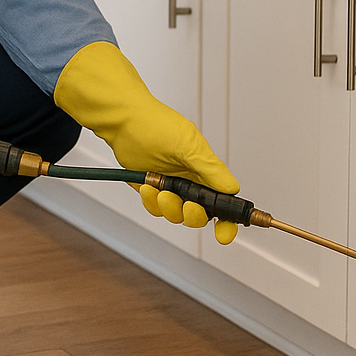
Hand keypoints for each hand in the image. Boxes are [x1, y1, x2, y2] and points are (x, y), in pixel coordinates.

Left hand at [53, 42, 239, 243]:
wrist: (124, 121)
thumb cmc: (156, 124)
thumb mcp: (189, 145)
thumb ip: (210, 170)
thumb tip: (232, 188)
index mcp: (205, 170)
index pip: (223, 200)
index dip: (227, 220)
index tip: (225, 234)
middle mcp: (190, 180)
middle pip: (201, 214)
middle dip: (194, 215)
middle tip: (187, 206)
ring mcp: (171, 186)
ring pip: (177, 214)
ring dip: (170, 207)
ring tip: (160, 190)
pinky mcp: (152, 189)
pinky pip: (156, 208)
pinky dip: (152, 202)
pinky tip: (148, 187)